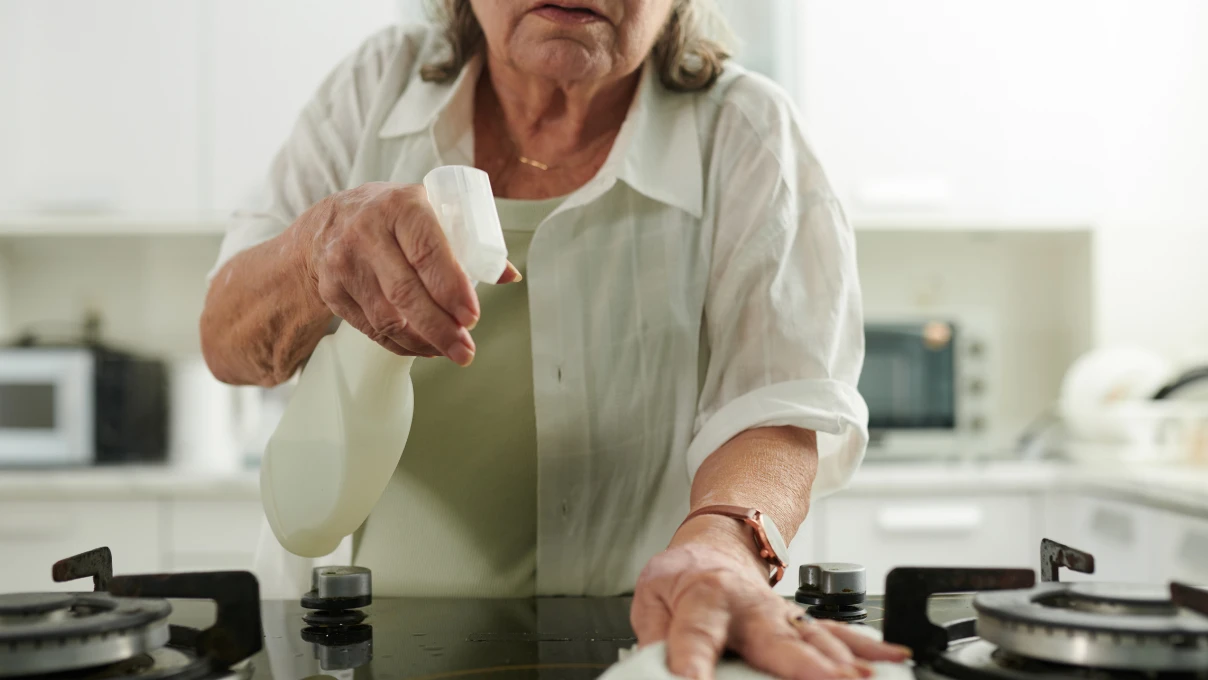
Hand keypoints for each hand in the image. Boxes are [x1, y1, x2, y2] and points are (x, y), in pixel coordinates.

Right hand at [295, 181, 519, 363]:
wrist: (330, 221)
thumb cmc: (393, 217)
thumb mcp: (428, 212)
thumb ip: (468, 241)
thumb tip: (509, 276)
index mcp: (402, 206)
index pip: (428, 252)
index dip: (451, 288)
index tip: (472, 317)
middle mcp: (368, 232)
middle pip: (407, 292)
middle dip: (441, 328)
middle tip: (465, 350)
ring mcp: (345, 263)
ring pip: (388, 317)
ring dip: (423, 341)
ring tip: (449, 350)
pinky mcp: (333, 290)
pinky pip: (372, 328)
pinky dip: (401, 344)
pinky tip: (422, 346)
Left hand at [631, 516, 910, 679]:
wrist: (717, 545)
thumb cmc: (682, 579)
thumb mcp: (651, 600)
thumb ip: (655, 639)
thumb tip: (658, 672)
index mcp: (701, 597)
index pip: (693, 637)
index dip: (692, 665)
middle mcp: (749, 605)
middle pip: (774, 639)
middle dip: (800, 667)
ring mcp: (782, 614)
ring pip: (815, 640)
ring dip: (841, 664)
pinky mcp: (803, 622)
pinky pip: (840, 635)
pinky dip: (869, 649)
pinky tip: (893, 659)